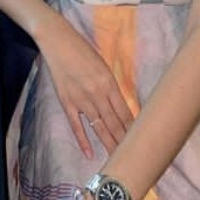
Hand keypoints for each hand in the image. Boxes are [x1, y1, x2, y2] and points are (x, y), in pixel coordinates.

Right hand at [37, 18, 133, 158]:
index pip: (124, 112)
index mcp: (108, 82)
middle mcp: (97, 93)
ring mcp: (81, 99)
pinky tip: (90, 153)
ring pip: (98, 127)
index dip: (133, 129)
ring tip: (118, 159)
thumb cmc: (82, 50)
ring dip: (109, 144)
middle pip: (114, 123)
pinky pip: (76, 126)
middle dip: (124, 142)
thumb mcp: (102, 65)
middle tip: (134, 158)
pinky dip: (83, 140)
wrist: (57, 40)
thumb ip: (110, 86)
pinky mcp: (67, 102)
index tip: (141, 141)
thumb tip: (119, 106)